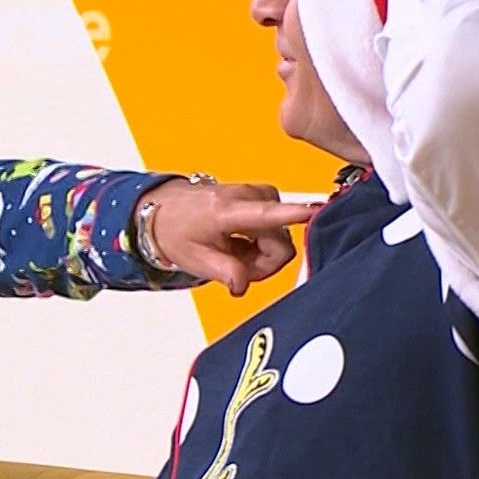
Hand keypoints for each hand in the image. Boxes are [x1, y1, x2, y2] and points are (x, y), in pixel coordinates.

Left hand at [139, 180, 315, 295]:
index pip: (266, 214)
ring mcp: (256, 193)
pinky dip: (262, 242)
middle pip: (281, 241)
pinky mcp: (262, 195)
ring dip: (262, 253)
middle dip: (264, 262)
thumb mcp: (196, 260)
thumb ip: (226, 274)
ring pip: (282, 236)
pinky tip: (241, 244)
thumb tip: (244, 285)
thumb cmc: (176, 229)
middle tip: (236, 266)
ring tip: (234, 253)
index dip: (293, 215)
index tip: (315, 212)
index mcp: (226, 211)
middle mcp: (246, 196)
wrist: (163, 209)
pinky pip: (277, 227)